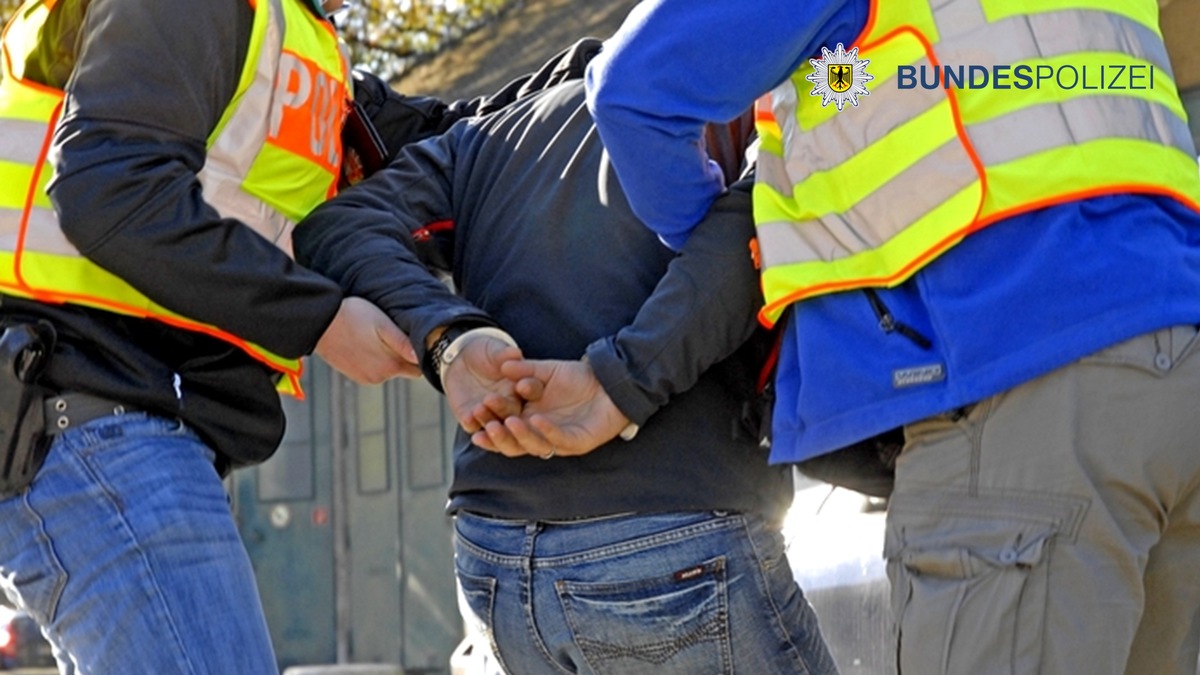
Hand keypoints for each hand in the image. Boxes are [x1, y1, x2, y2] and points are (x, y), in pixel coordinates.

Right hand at [315, 297, 419, 383]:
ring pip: (387, 369)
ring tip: (375, 336)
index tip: (414, 339)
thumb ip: (403, 343)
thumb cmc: (352, 316)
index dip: (419, 354)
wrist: (318, 320)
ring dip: (387, 356)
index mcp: (390, 366)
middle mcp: (378, 378)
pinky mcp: (354, 375)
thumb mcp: (382, 324)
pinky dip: (373, 358)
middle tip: (392, 332)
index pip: (418, 369)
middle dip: (402, 354)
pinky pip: (373, 369)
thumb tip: (421, 357)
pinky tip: (364, 342)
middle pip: (403, 369)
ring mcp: (365, 378)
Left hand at [442, 333, 525, 432]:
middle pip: (512, 413)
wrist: (460, 359)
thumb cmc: (484, 353)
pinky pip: (472, 425)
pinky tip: (468, 419)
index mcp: (521, 389)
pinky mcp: (472, 419)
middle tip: (492, 399)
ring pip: (493, 423)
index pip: (530, 392)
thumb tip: (515, 353)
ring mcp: (491, 415)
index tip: (522, 386)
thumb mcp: (493, 350)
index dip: (528, 390)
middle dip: (503, 408)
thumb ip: (504, 354)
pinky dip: (470, 423)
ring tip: (479, 409)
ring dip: (487, 418)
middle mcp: (509, 406)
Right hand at [470, 359, 629, 458]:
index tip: (473, 417)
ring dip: (520, 436)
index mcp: (530, 420)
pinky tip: (536, 419)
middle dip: (499, 436)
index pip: (505, 430)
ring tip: (507, 422)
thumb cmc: (579, 378)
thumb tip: (503, 366)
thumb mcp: (546, 372)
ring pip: (535, 446)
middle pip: (516, 444)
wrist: (610, 381)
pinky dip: (547, 431)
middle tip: (486, 424)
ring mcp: (560, 441)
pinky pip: (560, 440)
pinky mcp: (579, 442)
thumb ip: (525, 370)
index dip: (489, 426)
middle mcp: (543, 434)